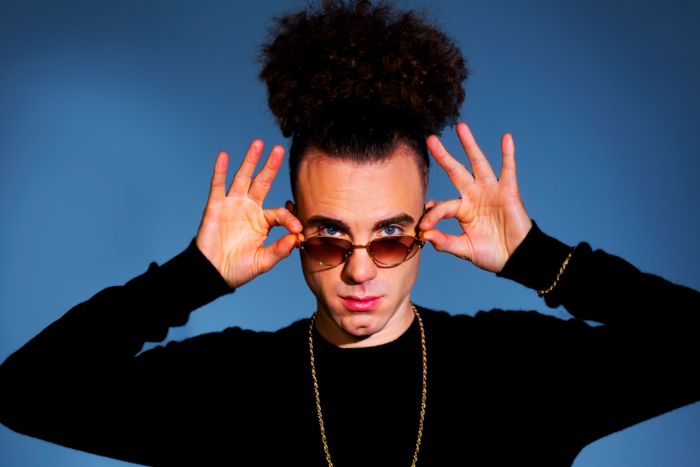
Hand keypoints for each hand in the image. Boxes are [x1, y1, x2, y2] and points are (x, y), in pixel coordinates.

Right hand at [195, 140, 301, 287]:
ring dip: (250, 161)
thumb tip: (297, 239)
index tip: (298, 230)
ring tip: (258, 143)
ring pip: (242, 178)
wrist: (213, 273)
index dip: (290, 219)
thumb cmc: (238, 268)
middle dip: (271, 166)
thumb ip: (280, 250)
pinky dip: (220, 171)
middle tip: (279, 149)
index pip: (281, 213)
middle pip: (262, 182)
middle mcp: (249, 209)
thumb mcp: (263, 261)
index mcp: (263, 221)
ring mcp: (232, 205)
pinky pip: (218, 185)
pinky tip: (224, 155)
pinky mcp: (215, 207)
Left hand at [419, 122, 532, 272]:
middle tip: (430, 139)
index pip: (441, 206)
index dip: (431, 216)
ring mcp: (490, 191)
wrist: (517, 258)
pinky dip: (508, 154)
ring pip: (478, 163)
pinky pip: (508, 170)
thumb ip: (445, 242)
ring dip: (470, 145)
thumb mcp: (465, 249)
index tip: (422, 228)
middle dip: (443, 156)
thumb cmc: (492, 254)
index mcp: (462, 210)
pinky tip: (506, 137)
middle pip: (455, 171)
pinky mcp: (508, 192)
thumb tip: (425, 235)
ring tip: (461, 126)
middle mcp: (474, 196)